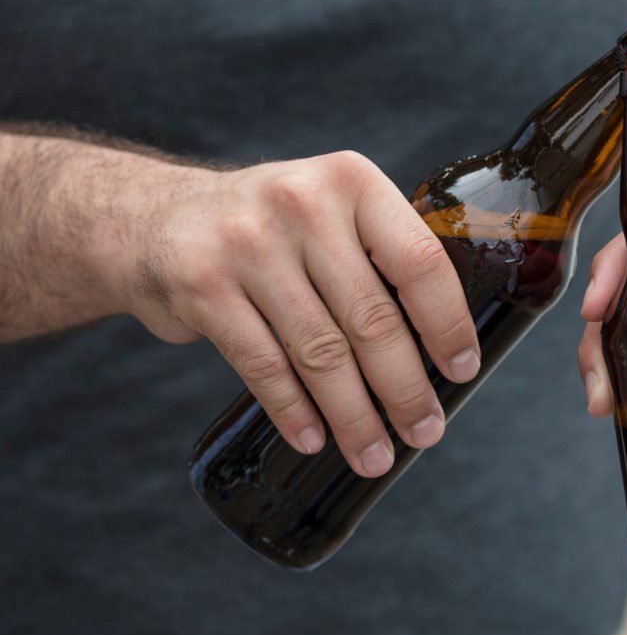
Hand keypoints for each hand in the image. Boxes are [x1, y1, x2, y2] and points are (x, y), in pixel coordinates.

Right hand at [123, 151, 479, 472]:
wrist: (156, 218)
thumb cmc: (271, 229)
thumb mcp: (330, 210)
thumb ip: (379, 255)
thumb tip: (442, 346)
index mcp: (352, 181)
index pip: (419, 262)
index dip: (447, 324)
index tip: (462, 371)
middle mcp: (302, 204)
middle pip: (372, 318)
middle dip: (405, 389)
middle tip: (425, 431)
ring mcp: (247, 244)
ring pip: (320, 352)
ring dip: (354, 416)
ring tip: (374, 453)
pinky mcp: (203, 286)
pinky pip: (264, 367)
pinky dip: (294, 412)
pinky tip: (314, 438)